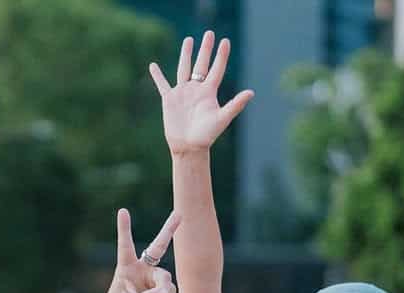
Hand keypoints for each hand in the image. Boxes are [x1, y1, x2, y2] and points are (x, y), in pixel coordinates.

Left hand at [95, 209, 179, 292]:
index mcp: (126, 269)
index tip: (122, 211)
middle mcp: (141, 270)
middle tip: (179, 214)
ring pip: (167, 280)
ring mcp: (152, 280)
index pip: (126, 246)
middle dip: (169, 230)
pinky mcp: (160, 290)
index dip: (125, 229)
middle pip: (158, 248)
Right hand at [149, 32, 253, 155]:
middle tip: (209, 34)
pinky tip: (152, 66)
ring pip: (184, 69)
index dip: (221, 55)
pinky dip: (157, 76)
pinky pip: (162, 85)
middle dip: (205, 49)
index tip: (225, 41)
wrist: (188, 147)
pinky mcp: (169, 100)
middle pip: (201, 64)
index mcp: (209, 92)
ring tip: (188, 40)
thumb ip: (235, 105)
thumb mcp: (222, 119)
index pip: (216, 69)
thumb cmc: (206, 136)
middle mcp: (196, 89)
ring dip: (186, 55)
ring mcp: (182, 93)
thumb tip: (251, 92)